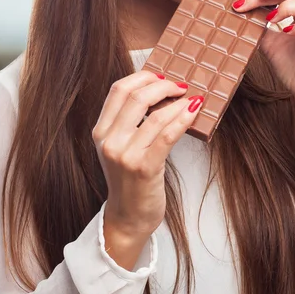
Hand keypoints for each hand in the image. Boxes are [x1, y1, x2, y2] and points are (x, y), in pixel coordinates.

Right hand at [92, 71, 203, 237]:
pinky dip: (183, 119)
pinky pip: (167, 134)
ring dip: (178, 102)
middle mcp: (109, 141)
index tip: (161, 76)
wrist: (127, 217)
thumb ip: (129, 122)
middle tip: (181, 86)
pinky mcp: (144, 168)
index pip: (118, 90)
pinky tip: (193, 112)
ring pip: (155, 114)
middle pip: (136, 96)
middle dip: (163, 85)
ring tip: (192, 99)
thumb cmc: (129, 180)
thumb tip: (158, 90)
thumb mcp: (119, 147)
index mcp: (101, 131)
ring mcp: (125, 155)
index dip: (142, 77)